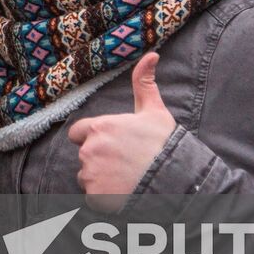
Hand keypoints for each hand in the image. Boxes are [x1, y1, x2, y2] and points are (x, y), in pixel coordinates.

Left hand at [67, 52, 176, 211]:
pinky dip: (105, 198)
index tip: (111, 144)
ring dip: (100, 180)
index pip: (78, 134)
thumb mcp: (154, 111)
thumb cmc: (164, 144)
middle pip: (84, 157)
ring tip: (126, 178)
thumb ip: (144, 83)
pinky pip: (93, 197)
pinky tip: (124, 192)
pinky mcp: (96, 197)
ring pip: (87, 178)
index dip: (92, 139)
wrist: (176, 179)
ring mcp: (92, 175)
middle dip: (99, 160)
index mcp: (100, 127)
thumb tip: (151, 55)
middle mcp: (90, 150)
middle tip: (124, 163)